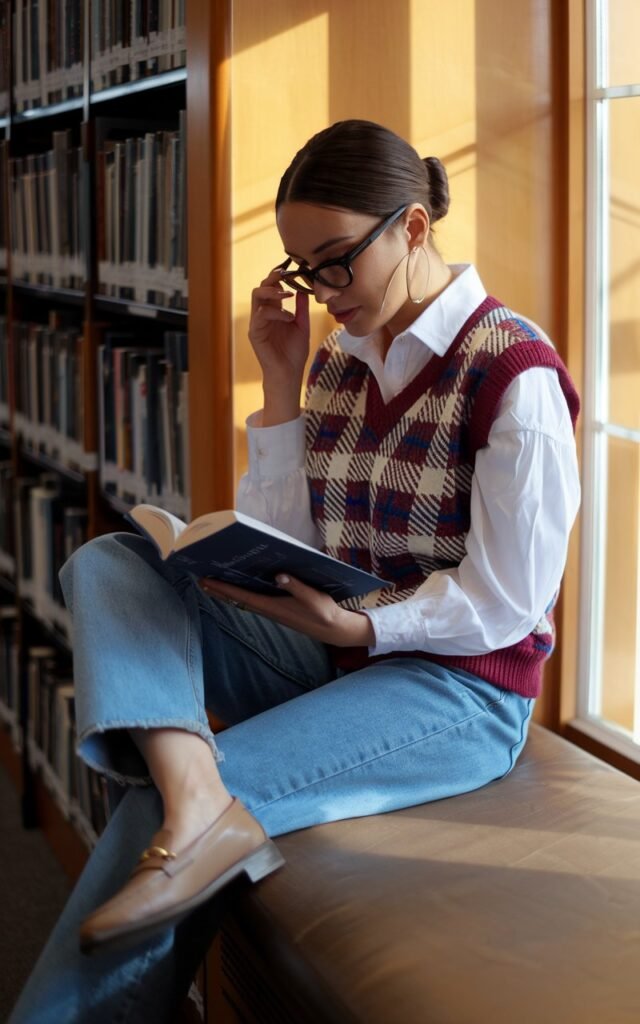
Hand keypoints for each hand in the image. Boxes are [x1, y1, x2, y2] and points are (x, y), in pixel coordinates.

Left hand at [198, 574, 374, 647]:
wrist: (332, 629)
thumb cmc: (323, 612)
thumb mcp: (313, 597)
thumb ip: (296, 586)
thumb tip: (279, 575)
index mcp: (274, 606)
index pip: (242, 596)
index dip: (223, 588)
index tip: (207, 581)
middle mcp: (269, 610)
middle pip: (238, 599)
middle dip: (219, 590)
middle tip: (200, 580)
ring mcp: (272, 611)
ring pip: (243, 601)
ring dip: (228, 593)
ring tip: (213, 584)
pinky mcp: (277, 610)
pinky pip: (253, 601)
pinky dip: (241, 594)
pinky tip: (238, 589)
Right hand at [249, 267, 310, 393]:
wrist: (289, 374)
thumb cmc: (294, 353)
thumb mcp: (302, 326)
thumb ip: (301, 309)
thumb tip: (303, 289)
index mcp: (273, 312)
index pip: (271, 288)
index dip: (278, 277)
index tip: (291, 269)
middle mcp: (263, 314)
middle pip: (261, 287)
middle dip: (273, 278)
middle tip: (286, 274)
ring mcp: (257, 323)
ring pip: (257, 296)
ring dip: (273, 292)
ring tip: (288, 294)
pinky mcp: (255, 333)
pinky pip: (260, 315)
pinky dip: (275, 312)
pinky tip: (289, 317)